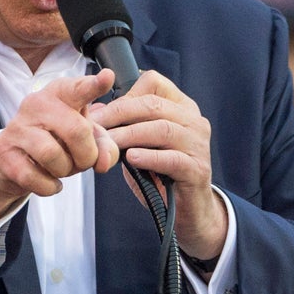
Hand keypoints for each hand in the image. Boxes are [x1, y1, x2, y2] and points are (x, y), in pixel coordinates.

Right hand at [0, 68, 119, 220]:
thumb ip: (104, 147)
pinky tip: (49, 181)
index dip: (94, 85)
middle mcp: (36, 103)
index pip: (78, 88)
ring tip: (62, 168)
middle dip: (87, 155)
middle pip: (76, 130)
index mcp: (60, 94)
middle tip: (83, 161)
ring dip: (66, 170)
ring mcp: (17, 126)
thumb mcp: (86, 139)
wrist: (16, 158)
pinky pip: (34, 177)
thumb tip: (102, 163)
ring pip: (53, 154)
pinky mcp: (3, 151)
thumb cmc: (57, 141)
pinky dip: (49, 186)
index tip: (108, 77)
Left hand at [91, 70, 226, 260]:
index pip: (153, 82)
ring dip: (129, 135)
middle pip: (153, 105)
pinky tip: (132, 159)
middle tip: (95, 126)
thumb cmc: (161, 173)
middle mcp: (193, 120)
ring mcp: (199, 144)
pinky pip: (172, 158)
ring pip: (161, 129)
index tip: (102, 110)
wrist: (188, 211)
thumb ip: (123, 125)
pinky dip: (149, 157)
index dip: (124, 93)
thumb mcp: (140, 143)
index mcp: (181, 106)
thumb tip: (94, 110)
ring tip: (108, 144)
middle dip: (119, 113)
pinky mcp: (198, 170)